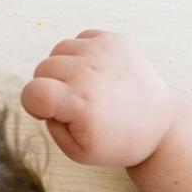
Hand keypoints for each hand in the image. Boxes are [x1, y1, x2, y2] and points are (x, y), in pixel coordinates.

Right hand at [20, 30, 180, 166]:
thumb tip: (43, 99)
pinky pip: (79, 39)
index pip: (32, 92)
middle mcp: (89, 72)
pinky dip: (81, 54)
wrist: (160, 124)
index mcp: (79, 103)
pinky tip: (96, 73)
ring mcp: (103, 51)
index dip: (33, 104)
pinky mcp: (114, 40)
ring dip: (64, 68)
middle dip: (49, 86)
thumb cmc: (117, 141)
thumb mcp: (77, 152)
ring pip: (58, 50)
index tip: (47, 112)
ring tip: (85, 86)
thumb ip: (50, 125)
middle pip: (42, 68)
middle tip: (72, 102)